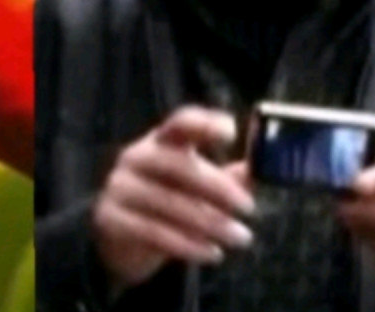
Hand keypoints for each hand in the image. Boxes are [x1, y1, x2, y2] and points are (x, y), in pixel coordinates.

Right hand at [92, 106, 255, 287]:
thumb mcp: (198, 183)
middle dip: (218, 187)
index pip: (180, 122)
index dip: (204, 123)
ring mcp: (120, 187)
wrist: (122, 236)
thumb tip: (264, 168)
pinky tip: (213, 253)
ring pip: (170, 204)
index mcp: (160, 139)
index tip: (232, 133)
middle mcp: (137, 156)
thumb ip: (230, 175)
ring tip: (240, 237)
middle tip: (249, 207)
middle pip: (179, 165)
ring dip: (211, 223)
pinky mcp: (111, 219)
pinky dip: (188, 246)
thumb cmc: (171, 198)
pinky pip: (154, 233)